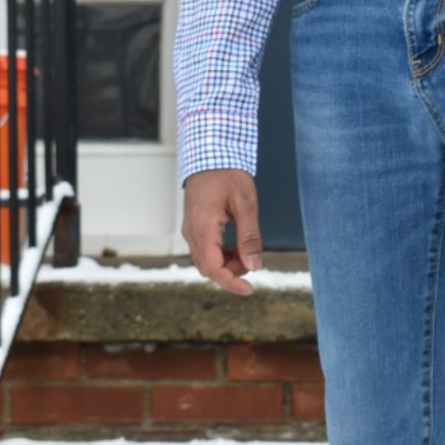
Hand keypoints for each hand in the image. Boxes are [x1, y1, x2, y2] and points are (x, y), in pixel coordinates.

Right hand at [182, 168, 262, 295]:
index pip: (213, 268)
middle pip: (208, 268)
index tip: (250, 290)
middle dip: (231, 272)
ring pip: (205, 261)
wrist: (210, 154)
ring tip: (246, 249)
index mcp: (202, 228)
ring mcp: (190, 230)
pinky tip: (236, 244)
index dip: (231, 283)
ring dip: (226, 264)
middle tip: (252, 259)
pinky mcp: (193, 227)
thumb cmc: (228, 174)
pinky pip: (204, 250)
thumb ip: (249, 237)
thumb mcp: (246, 204)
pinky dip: (221, 254)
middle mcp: (191, 232)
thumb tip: (255, 266)